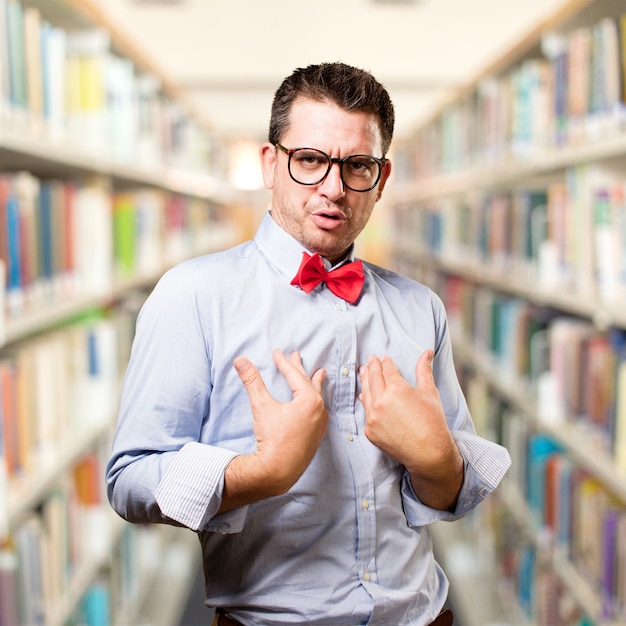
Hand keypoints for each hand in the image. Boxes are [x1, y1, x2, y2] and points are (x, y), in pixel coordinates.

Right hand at [221, 349, 327, 510]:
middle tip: (297, 355)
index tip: (276, 353)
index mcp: (309, 400)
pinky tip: (315, 403)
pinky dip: (315, 402)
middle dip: (300, 369)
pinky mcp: (317, 435)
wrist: (277, 471)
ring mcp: (320, 424)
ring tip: (319, 374)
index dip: (283, 363)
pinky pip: (319, 412)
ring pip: (317, 397)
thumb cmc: (271, 438)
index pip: (294, 375)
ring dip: (314, 384)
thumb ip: (252, 381)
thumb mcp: (261, 406)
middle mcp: (319, 410)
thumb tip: (240, 360)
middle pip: (308, 383)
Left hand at [359, 351, 462, 510]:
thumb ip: (424, 370)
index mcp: (396, 389)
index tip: (383, 358)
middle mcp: (381, 401)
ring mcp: (373, 416)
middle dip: (372, 367)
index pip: (387, 370)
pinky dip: (365, 401)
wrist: (428, 454)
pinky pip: (365, 411)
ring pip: (366, 393)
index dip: (385, 362)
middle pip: (373, 378)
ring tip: (363, 372)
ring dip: (365, 381)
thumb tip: (427, 352)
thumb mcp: (429, 392)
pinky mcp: (370, 430)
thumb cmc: (433, 422)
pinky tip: (364, 395)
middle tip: (370, 360)